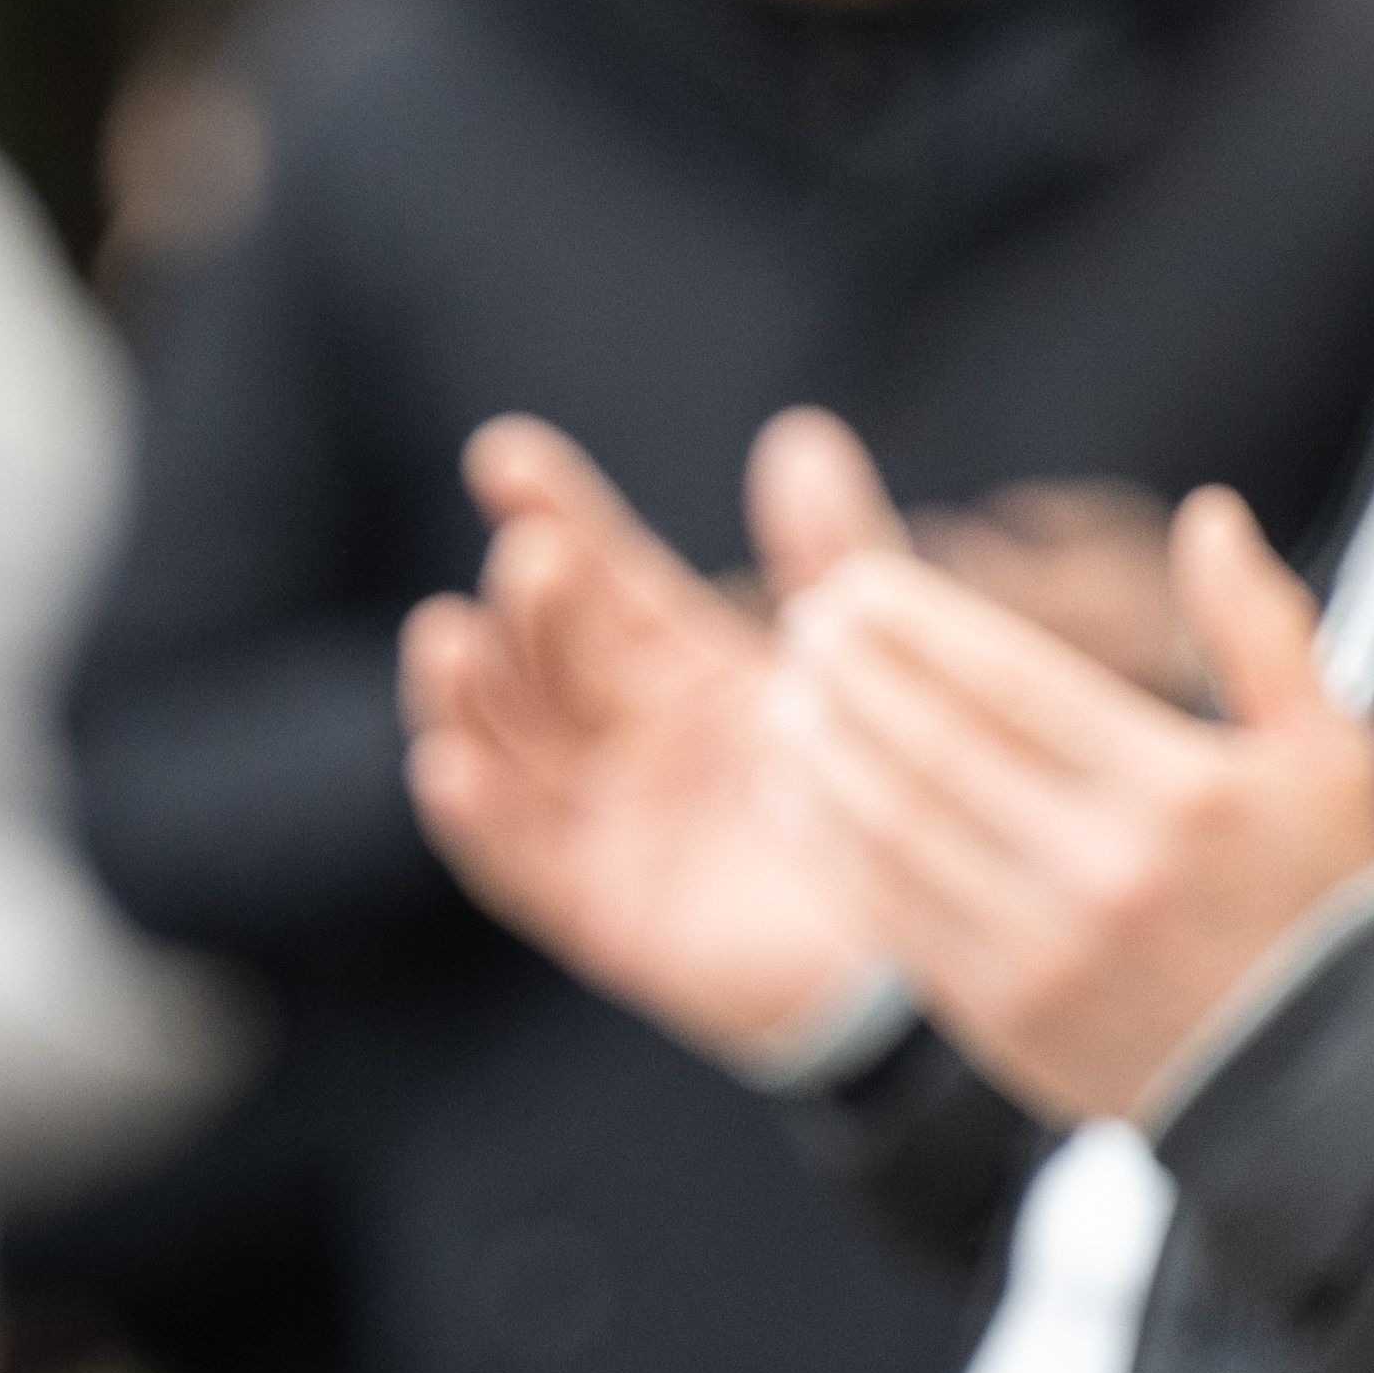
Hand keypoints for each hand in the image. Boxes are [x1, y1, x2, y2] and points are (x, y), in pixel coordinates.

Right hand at [398, 409, 911, 1061]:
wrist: (927, 935)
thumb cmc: (889, 791)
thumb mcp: (863, 658)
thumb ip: (831, 558)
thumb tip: (798, 437)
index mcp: (678, 662)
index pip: (598, 574)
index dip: (549, 513)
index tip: (503, 455)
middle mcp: (623, 735)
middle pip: (548, 655)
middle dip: (527, 607)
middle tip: (533, 560)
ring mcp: (603, 820)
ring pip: (508, 749)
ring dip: (467, 697)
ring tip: (446, 641)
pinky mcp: (598, 908)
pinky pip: (520, 863)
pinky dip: (479, 820)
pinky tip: (450, 769)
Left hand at [772, 486, 1373, 1126]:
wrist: (1313, 1082)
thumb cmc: (1316, 900)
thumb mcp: (1329, 753)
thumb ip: (1263, 628)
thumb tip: (1209, 517)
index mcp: (1174, 793)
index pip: (1010, 683)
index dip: (917, 627)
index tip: (855, 587)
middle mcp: (1100, 871)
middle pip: (935, 749)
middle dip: (852, 677)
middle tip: (803, 626)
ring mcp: (1042, 950)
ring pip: (895, 831)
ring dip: (822, 755)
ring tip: (782, 696)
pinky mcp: (1001, 1014)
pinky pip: (887, 913)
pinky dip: (829, 847)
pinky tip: (797, 792)